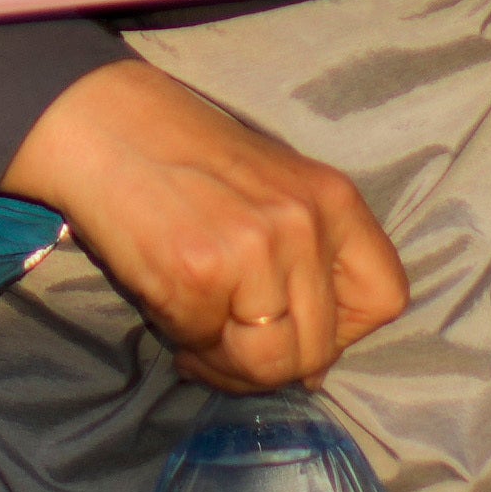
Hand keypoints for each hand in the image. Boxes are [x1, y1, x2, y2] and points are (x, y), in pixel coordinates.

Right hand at [4, 61, 410, 394]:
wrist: (105, 123)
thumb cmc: (187, 159)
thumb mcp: (274, 192)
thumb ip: (306, 263)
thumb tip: (313, 369)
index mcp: (334, 199)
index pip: (385, 297)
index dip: (344, 333)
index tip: (300, 333)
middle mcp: (303, 224)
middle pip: (319, 347)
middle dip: (271, 366)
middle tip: (228, 347)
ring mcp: (254, 250)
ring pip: (266, 362)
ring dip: (227, 364)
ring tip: (198, 334)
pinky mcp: (198, 272)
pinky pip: (206, 345)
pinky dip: (183, 339)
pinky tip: (169, 305)